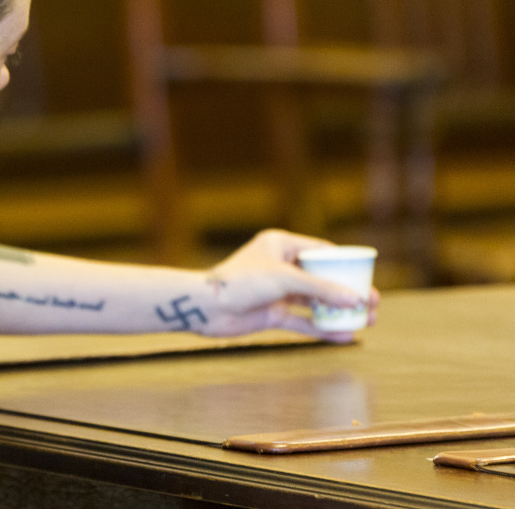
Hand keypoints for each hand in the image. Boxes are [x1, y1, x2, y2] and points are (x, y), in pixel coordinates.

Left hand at [199, 229, 378, 342]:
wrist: (206, 307)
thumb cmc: (240, 282)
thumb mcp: (284, 279)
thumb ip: (321, 288)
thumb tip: (356, 299)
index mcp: (280, 245)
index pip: (321, 251)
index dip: (346, 265)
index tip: (368, 277)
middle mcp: (280, 266)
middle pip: (322, 278)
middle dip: (348, 291)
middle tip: (373, 303)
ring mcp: (277, 291)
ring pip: (315, 301)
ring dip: (339, 311)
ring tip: (367, 320)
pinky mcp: (271, 313)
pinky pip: (302, 321)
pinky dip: (322, 328)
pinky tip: (345, 336)